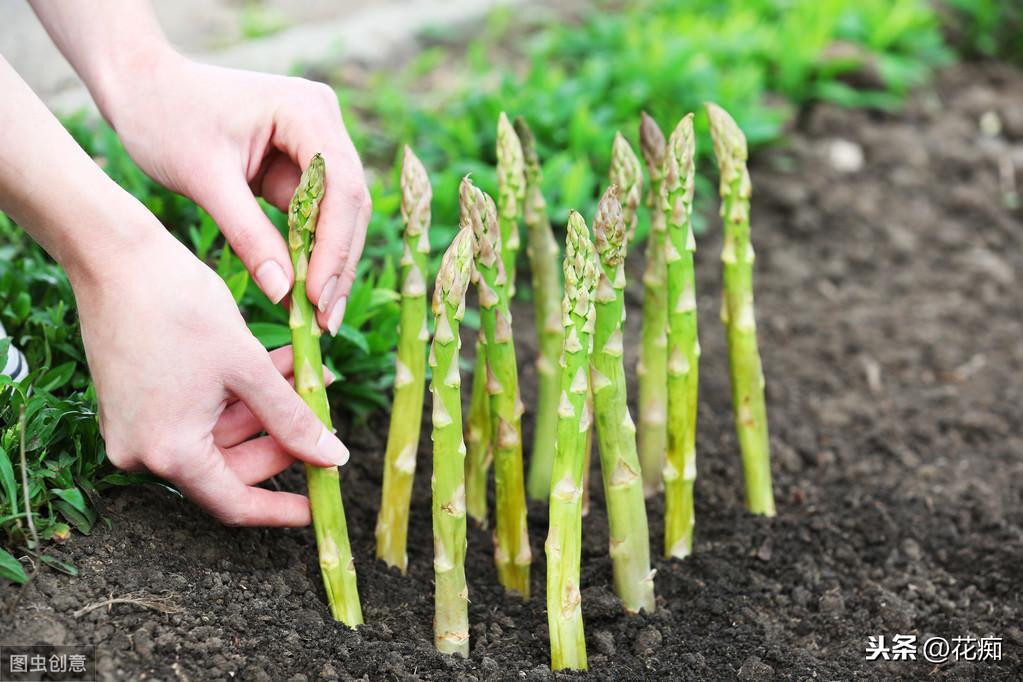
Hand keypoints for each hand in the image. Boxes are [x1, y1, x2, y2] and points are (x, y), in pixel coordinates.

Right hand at [74, 215, 350, 525]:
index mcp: (168, 452)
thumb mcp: (248, 367)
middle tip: (325, 412)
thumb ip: (292, 419)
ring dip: (267, 408)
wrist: (114, 254)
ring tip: (310, 373)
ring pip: (219, 432)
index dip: (281, 509)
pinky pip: (198, 413)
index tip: (319, 507)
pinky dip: (238, 395)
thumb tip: (334, 459)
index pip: (234, 502)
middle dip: (283, 439)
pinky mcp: (135, 401)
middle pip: (230, 466)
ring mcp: (135, 426)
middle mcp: (143, 450)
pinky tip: (276, 364)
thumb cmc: (179, 306)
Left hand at [100, 51, 369, 334]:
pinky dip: (308, 252)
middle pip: (350, 203)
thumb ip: (248, 235)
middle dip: (338, 262)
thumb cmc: (164, 118)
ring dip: (328, 263)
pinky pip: (315, 215)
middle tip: (326, 319)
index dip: (335, 245)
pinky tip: (302, 293)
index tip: (318, 296)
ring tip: (317, 317)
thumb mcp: (205, 179)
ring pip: (339, 214)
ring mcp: (316, 142)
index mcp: (306, 110)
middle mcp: (323, 122)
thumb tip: (284, 293)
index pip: (340, 186)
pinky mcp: (301, 164)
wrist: (140, 88)